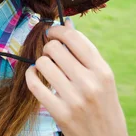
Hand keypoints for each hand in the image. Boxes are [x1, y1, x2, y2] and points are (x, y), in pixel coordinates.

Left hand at [25, 20, 128, 135]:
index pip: (74, 37)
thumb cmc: (103, 105)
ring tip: (48, 70)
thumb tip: (66, 23)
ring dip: (41, 64)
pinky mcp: (60, 112)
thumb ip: (85, 53)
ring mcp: (74, 99)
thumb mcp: (103, 78)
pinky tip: (36, 76)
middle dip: (49, 48)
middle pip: (54, 48)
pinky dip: (31, 76)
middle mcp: (90, 83)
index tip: (51, 32)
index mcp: (103, 71)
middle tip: (52, 56)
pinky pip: (35, 83)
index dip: (57, 30)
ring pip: (42, 63)